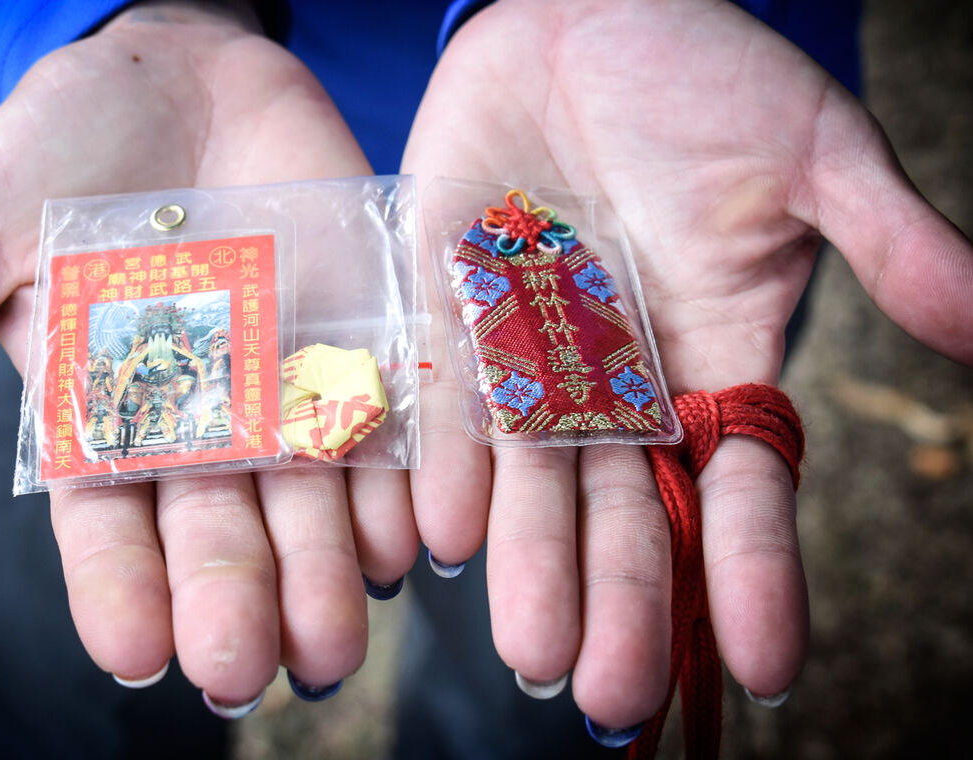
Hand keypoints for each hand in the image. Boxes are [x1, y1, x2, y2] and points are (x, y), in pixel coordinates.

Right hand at [0, 4, 418, 707]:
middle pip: (224, 531)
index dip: (119, 587)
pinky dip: (400, 475)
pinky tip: (413, 537)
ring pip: (313, 499)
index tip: (134, 650)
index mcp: (108, 421)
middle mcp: (206, 425)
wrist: (182, 74)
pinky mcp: (360, 336)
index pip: (109, 527)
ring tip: (335, 635)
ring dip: (329, 568)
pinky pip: (387, 417)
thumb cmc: (68, 149)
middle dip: (235, 599)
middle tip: (245, 669)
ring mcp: (289, 386)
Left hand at [403, 0, 972, 728]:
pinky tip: (443, 536)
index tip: (768, 666)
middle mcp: (620, 380)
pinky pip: (448, 401)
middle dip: (624, 601)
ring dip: (531, 564)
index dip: (751, 573)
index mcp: (713, 358)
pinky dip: (448, 464)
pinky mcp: (452, 309)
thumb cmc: (705, 78)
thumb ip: (889, 244)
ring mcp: (531, 354)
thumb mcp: (811, 156)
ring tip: (534, 653)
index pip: (739, 488)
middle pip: (626, 512)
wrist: (581, 17)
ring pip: (534, 479)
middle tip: (612, 696)